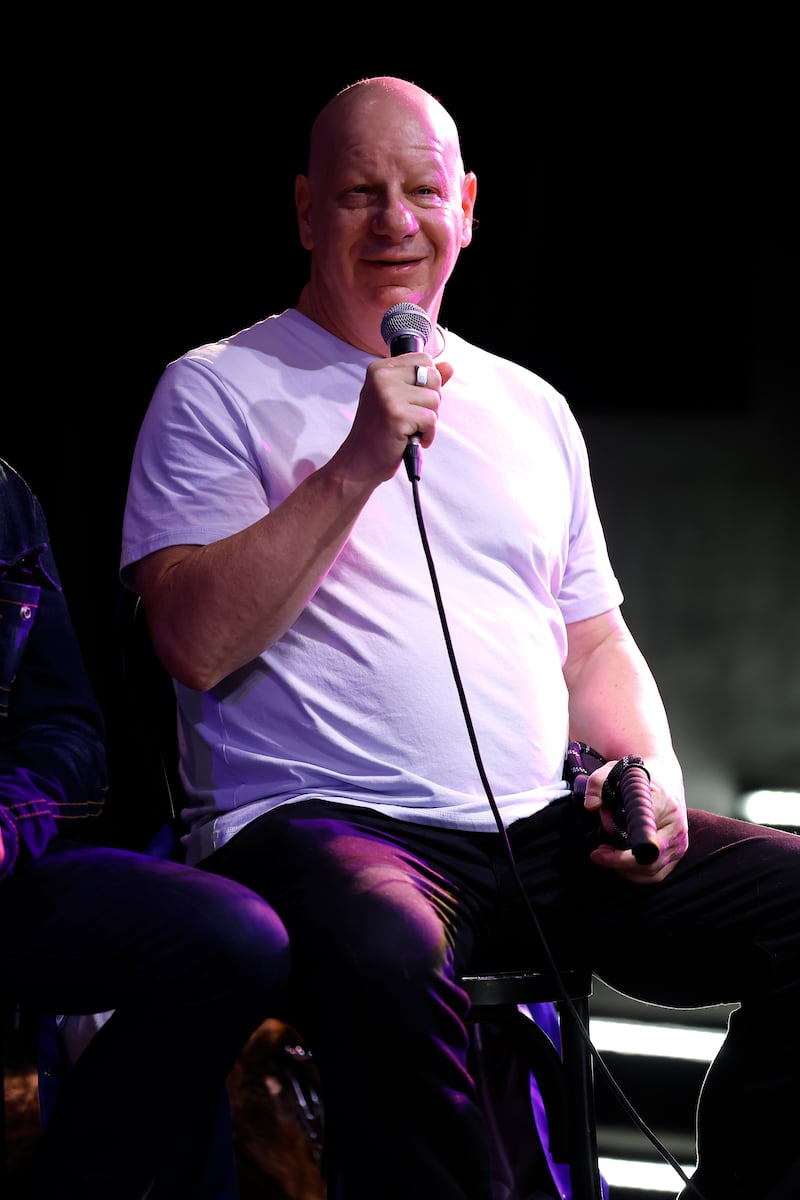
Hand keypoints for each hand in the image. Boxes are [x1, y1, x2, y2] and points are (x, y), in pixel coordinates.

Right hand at [342, 355, 452, 480]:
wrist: (359, 461)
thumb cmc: (379, 431)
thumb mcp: (398, 399)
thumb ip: (423, 381)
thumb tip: (449, 366)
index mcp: (380, 369)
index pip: (424, 359)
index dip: (428, 383)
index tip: (413, 400)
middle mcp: (382, 377)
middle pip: (433, 377)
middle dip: (430, 401)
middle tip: (412, 417)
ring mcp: (388, 395)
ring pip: (434, 399)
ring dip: (428, 420)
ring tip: (409, 429)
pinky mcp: (397, 415)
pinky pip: (431, 419)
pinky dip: (427, 434)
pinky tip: (411, 439)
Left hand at [582, 754, 687, 882]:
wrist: (664, 776)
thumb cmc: (640, 775)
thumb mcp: (616, 769)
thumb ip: (598, 782)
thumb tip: (591, 805)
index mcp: (665, 806)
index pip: (643, 840)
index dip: (622, 853)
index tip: (601, 851)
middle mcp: (677, 828)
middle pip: (648, 862)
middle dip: (618, 863)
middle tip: (597, 853)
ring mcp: (679, 843)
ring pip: (652, 872)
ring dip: (625, 870)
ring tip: (606, 855)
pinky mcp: (677, 852)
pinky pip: (657, 873)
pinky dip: (636, 873)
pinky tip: (619, 861)